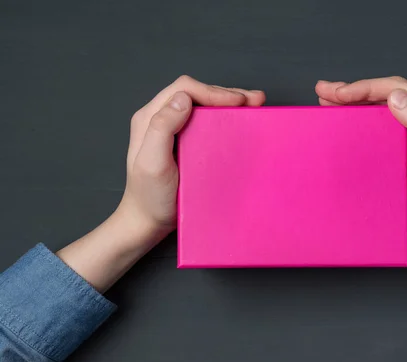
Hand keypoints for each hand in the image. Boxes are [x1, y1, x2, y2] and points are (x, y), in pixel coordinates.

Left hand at [58, 76, 264, 290]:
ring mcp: (174, 131)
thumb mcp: (152, 164)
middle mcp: (161, 119)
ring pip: (203, 105)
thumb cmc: (150, 198)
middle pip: (196, 93)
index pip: (184, 90)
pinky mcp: (186, 143)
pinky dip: (226, 118)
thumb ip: (162, 129)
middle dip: (227, 93)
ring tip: (255, 105)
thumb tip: (184, 99)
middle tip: (255, 100)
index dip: (213, 92)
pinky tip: (242, 121)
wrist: (148, 223)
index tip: (238, 102)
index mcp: (150, 118)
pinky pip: (206, 122)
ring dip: (229, 103)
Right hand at [317, 77, 406, 271]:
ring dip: (352, 98)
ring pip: (380, 100)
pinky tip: (341, 112)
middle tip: (324, 91)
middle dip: (353, 89)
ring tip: (326, 97)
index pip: (395, 87)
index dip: (364, 88)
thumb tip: (395, 96)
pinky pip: (379, 114)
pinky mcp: (405, 133)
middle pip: (385, 90)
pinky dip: (358, 110)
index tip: (339, 94)